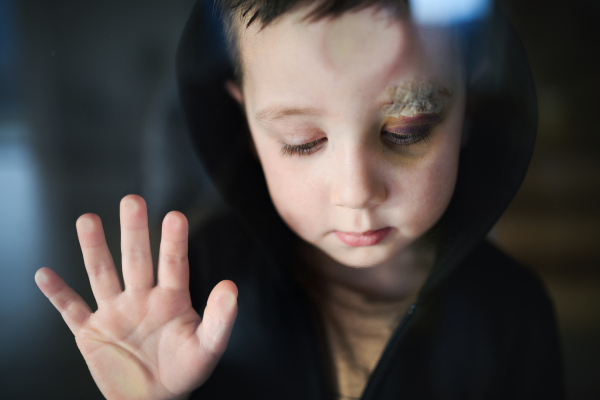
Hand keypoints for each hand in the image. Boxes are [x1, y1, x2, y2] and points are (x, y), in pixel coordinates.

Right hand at [35, 195, 236, 399]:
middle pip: (136, 259)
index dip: (173, 241)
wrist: (152, 399)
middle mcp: (141, 298)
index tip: (175, 216)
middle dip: (133, 231)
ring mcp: (114, 312)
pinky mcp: (90, 332)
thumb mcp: (207, 348)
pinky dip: (57, 295)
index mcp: (171, 299)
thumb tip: (231, 288)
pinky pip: (71, 310)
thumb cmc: (183, 371)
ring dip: (94, 249)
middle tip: (132, 201)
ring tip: (87, 221)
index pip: (173, 264)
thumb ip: (220, 319)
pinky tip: (45, 274)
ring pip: (102, 274)